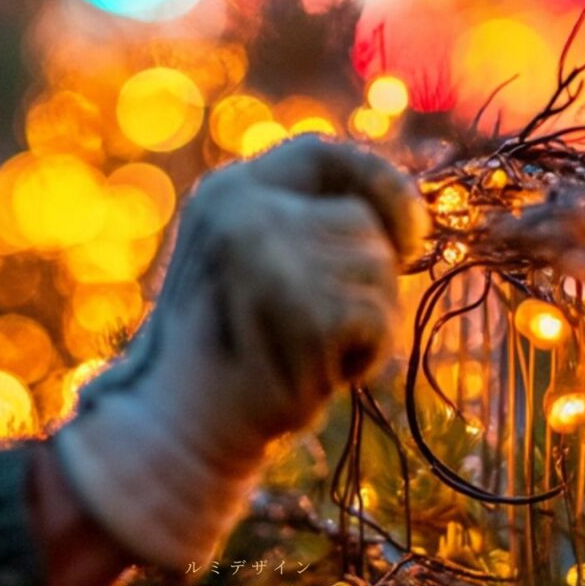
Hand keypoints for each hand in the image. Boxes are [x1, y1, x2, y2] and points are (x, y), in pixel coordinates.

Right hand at [50, 136, 422, 567]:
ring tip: (308, 352)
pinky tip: (318, 375)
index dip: (375, 181)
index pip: (319, 154)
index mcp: (225, 194)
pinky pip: (378, 319)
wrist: (176, 430)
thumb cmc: (222, 354)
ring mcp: (273, 256)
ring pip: (377, 269)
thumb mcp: (244, 262)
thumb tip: (406, 212)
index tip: (409, 227)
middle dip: (366, 277)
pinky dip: (366, 355)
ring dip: (366, 319)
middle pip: (360, 222)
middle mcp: (245, 210)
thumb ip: (298, 225)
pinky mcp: (305, 309)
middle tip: (319, 330)